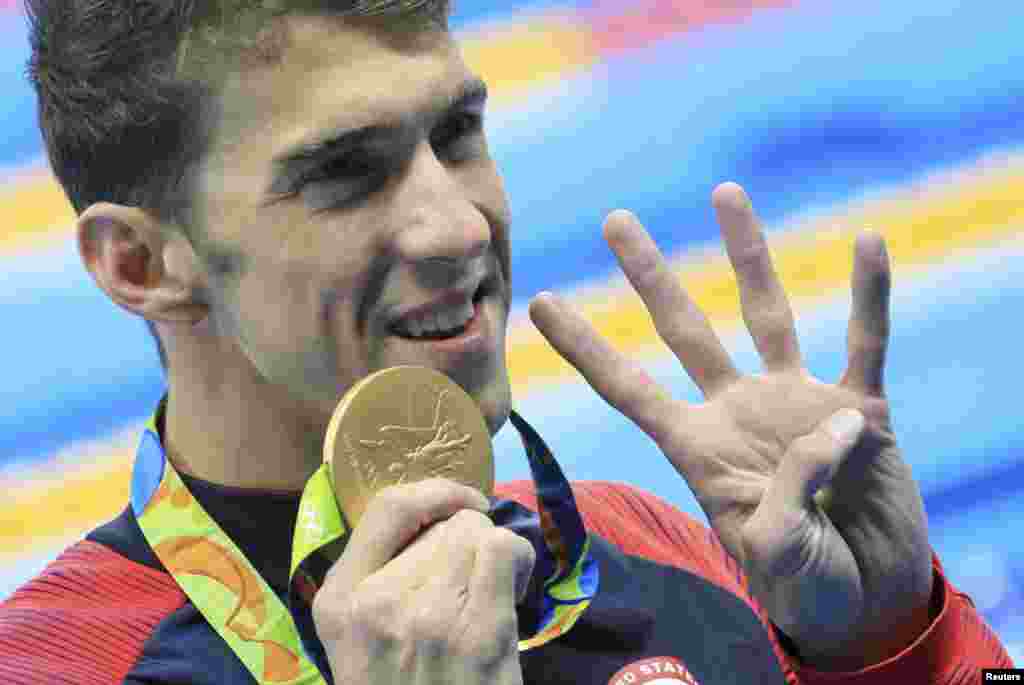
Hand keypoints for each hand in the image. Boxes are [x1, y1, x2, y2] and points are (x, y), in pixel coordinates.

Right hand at [312, 478, 535, 683]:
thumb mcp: (360, 640)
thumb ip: (377, 582)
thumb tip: (433, 523)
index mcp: (339, 600)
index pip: (388, 507)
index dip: (435, 492)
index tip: (461, 500)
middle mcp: (378, 601)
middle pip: (447, 523)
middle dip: (468, 543)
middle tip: (471, 584)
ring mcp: (430, 615)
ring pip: (480, 534)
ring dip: (496, 555)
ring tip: (492, 591)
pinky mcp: (479, 632)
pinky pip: (506, 553)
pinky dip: (518, 565)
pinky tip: (512, 594)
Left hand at [528, 183, 933, 669]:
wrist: (866, 597)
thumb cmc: (806, 587)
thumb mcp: (779, 555)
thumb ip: (791, 493)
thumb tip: (831, 425)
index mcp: (697, 448)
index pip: (628, 388)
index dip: (586, 347)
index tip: (542, 301)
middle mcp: (737, 411)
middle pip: (685, 329)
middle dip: (650, 276)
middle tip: (615, 219)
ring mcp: (797, 403)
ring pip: (766, 314)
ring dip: (748, 253)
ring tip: (724, 192)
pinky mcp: (860, 408)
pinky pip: (865, 340)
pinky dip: (870, 295)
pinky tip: (867, 242)